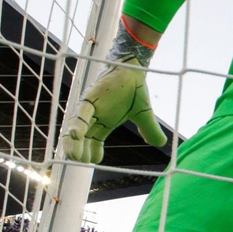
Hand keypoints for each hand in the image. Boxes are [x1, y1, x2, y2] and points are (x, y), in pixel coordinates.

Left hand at [59, 20, 163, 163]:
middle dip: (78, 150)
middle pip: (81, 137)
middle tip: (78, 162)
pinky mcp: (90, 98)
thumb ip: (150, 129)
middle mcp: (94, 116)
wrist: (134, 69)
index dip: (92, 151)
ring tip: (73, 156)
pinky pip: (81, 113)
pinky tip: (75, 136)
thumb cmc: (134, 89)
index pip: (94, 140)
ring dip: (72, 142)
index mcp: (104, 121)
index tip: (94, 161)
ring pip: (76, 127)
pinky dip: (77, 125)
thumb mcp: (144, 114)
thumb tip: (160, 143)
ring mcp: (90, 107)